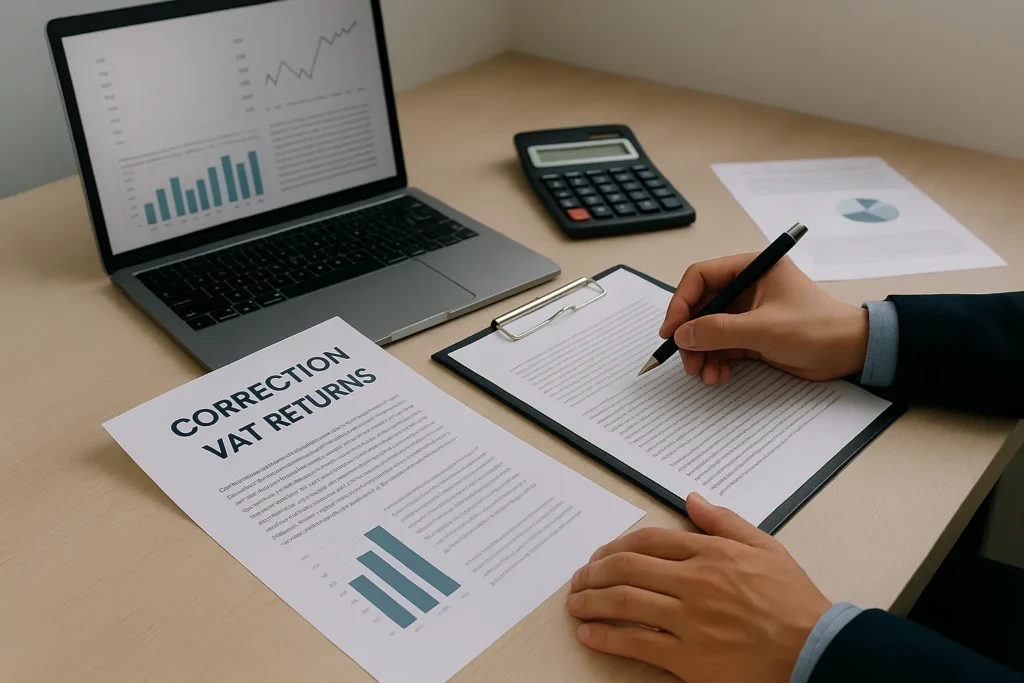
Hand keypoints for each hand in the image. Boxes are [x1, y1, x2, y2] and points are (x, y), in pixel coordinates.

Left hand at [567, 493, 830, 682]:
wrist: (815, 649)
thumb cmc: (793, 601)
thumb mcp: (764, 547)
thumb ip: (724, 522)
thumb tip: (692, 499)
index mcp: (710, 553)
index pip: (648, 541)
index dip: (615, 546)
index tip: (600, 556)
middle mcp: (694, 582)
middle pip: (626, 567)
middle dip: (593, 572)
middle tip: (579, 579)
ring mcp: (689, 620)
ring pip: (623, 602)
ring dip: (590, 601)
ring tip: (575, 603)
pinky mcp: (688, 657)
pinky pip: (635, 643)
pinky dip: (606, 637)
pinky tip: (590, 633)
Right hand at [659, 253, 868, 383]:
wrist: (851, 352)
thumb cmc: (817, 328)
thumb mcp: (764, 328)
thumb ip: (719, 330)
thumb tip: (682, 335)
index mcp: (751, 268)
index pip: (701, 277)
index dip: (681, 302)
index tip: (672, 330)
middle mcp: (746, 286)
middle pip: (700, 307)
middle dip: (691, 335)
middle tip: (688, 361)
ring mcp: (748, 312)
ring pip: (708, 329)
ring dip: (702, 353)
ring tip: (705, 375)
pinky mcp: (752, 335)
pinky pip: (722, 346)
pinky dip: (715, 361)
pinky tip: (719, 376)